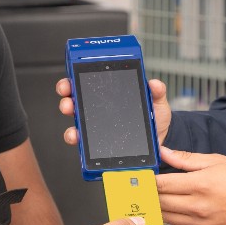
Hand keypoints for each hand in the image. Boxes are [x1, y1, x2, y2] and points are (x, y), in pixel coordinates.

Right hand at [56, 77, 171, 145]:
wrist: (158, 140)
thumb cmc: (154, 118)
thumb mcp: (156, 102)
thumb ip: (156, 92)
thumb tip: (154, 83)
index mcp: (108, 95)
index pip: (86, 84)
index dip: (74, 80)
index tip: (71, 80)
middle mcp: (97, 110)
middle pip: (74, 102)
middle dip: (67, 100)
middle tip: (69, 101)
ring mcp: (95, 128)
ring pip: (75, 124)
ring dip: (70, 125)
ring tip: (74, 127)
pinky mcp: (98, 144)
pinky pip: (83, 144)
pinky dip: (78, 142)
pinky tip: (80, 141)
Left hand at [155, 146, 225, 224]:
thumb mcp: (216, 161)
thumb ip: (186, 159)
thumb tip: (164, 152)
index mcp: (200, 184)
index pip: (161, 184)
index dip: (148, 180)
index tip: (145, 178)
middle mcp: (198, 206)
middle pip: (160, 202)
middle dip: (152, 194)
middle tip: (151, 188)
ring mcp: (200, 223)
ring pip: (166, 218)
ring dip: (160, 208)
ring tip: (164, 199)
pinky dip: (173, 221)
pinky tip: (178, 212)